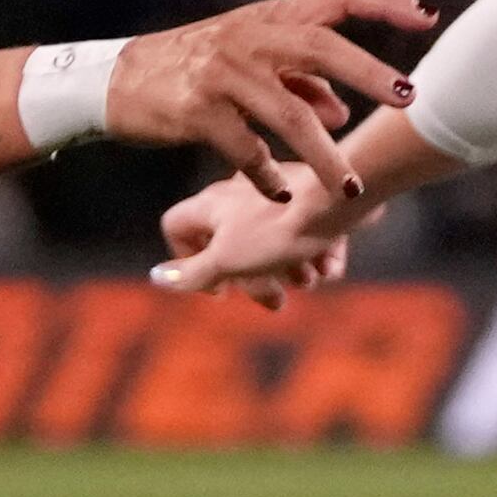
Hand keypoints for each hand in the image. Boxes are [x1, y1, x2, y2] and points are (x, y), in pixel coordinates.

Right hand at [107, 0, 433, 201]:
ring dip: (324, 155)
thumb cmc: (192, 70)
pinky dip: (267, 177)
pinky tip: (281, 197)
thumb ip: (297, 82)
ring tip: (350, 189)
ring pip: (289, 115)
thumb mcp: (246, 64)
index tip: (427, 17)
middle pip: (322, 47)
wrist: (118, 80)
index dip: (383, 4)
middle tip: (410, 97)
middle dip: (371, 73)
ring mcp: (224, 73)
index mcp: (269, 18)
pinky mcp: (198, 110)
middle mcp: (250, 37)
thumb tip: (342, 110)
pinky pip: (246, 149)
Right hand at [150, 166, 352, 306]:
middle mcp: (241, 194)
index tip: (218, 287)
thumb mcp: (226, 260)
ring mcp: (278, 194)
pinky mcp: (314, 196)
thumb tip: (157, 277)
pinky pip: (307, 231)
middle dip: (258, 280)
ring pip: (274, 242)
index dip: (185, 260)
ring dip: (292, 271)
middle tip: (278, 302)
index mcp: (212, 205)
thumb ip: (193, 273)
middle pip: (233, 246)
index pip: (176, 227)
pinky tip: (330, 265)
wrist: (338, 201)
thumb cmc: (277, 231)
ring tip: (311, 279)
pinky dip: (317, 254)